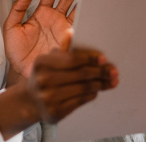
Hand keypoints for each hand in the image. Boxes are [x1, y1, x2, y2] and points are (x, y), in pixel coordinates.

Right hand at [0, 49, 117, 138]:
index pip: (72, 59)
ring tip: (111, 81)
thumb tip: (71, 33)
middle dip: (101, 72)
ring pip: (83, 88)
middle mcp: (43, 80)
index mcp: (42, 62)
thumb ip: (63, 49)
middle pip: (81, 74)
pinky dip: (92, 95)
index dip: (90, 58)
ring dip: (100, 84)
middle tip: (114, 72)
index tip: (104, 59)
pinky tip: (97, 91)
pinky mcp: (55, 112)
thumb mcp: (49, 60)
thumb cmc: (45, 75)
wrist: (31, 101)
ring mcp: (48, 98)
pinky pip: (80, 101)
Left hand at [4, 0, 83, 81]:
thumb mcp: (11, 28)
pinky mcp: (69, 40)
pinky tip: (88, 10)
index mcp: (42, 13)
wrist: (24, 72)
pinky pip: (78, 27)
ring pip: (77, 8)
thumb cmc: (17, 52)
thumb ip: (17, 10)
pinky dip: (83, 19)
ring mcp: (64, 28)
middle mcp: (55, 19)